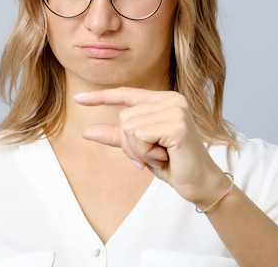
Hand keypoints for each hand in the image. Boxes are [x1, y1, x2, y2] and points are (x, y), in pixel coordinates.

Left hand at [75, 87, 223, 204]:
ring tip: (159, 156)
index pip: (126, 94)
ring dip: (138, 151)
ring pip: (129, 128)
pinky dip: (145, 153)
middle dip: (129, 144)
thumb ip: (116, 137)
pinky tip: (163, 157)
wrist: (200, 183)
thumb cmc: (173, 163)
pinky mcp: (176, 125)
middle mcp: (172, 99)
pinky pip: (139, 137)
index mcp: (164, 100)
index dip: (101, 97)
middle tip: (150, 156)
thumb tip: (87, 132)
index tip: (78, 99)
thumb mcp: (140, 148)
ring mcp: (175, 110)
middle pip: (124, 118)